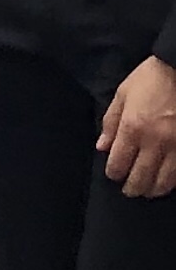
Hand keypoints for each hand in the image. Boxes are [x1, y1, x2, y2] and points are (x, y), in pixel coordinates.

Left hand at [100, 56, 175, 199]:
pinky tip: (167, 181)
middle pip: (141, 177)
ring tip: (148, 190)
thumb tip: (102, 147)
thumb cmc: (150, 79)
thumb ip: (111, 123)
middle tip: (130, 190)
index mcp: (133, 128)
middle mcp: (154, 141)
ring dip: (154, 189)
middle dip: (132, 188)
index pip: (119, 163)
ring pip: (164, 181)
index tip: (114, 174)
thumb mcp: (123, 95)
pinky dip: (172, 181)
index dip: (114, 173)